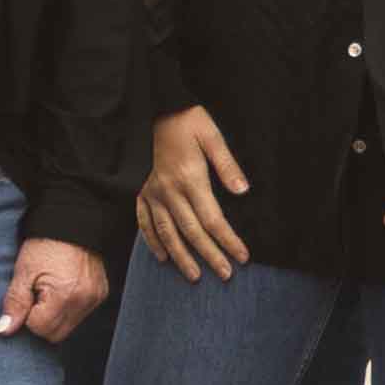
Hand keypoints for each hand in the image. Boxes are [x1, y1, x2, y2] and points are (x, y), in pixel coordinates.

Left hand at [1, 237, 109, 341]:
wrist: (73, 222)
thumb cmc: (45, 244)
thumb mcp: (24, 271)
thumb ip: (15, 303)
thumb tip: (4, 330)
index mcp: (65, 295)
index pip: (40, 328)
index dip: (27, 316)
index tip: (27, 296)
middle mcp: (84, 301)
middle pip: (56, 334)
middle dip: (41, 321)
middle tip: (36, 296)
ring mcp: (95, 299)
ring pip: (68, 328)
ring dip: (54, 317)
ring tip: (49, 292)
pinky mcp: (100, 295)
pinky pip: (80, 316)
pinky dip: (67, 310)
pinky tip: (62, 291)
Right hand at [135, 102, 248, 281]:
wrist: (154, 108)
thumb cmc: (187, 120)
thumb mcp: (212, 136)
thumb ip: (227, 165)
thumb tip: (243, 191)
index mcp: (190, 178)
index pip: (213, 219)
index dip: (228, 240)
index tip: (243, 257)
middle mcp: (170, 191)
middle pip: (192, 232)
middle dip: (210, 256)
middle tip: (225, 275)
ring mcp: (153, 193)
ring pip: (167, 233)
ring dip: (182, 257)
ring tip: (195, 276)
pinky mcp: (141, 191)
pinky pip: (144, 222)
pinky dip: (152, 242)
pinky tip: (162, 257)